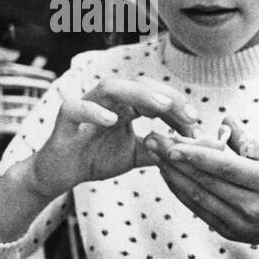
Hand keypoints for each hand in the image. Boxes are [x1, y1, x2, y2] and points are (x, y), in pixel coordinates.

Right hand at [27, 78, 200, 198]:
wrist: (61, 174)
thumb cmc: (97, 158)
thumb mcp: (136, 155)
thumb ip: (160, 149)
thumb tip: (192, 150)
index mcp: (125, 106)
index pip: (155, 96)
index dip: (178, 106)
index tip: (197, 122)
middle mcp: (107, 101)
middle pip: (139, 84)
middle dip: (166, 97)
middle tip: (189, 115)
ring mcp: (85, 106)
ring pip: (110, 87)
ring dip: (137, 94)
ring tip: (161, 107)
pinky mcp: (63, 120)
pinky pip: (75, 108)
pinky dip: (93, 111)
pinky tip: (112, 119)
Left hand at [145, 117, 258, 258]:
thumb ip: (250, 143)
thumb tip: (225, 121)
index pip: (224, 167)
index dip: (195, 154)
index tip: (171, 141)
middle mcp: (251, 205)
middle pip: (205, 181)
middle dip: (174, 159)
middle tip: (151, 139)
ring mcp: (239, 222)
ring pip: (197, 196)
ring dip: (173, 175)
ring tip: (155, 154)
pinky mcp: (229, 232)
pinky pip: (199, 209)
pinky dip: (182, 192)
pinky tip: (170, 176)